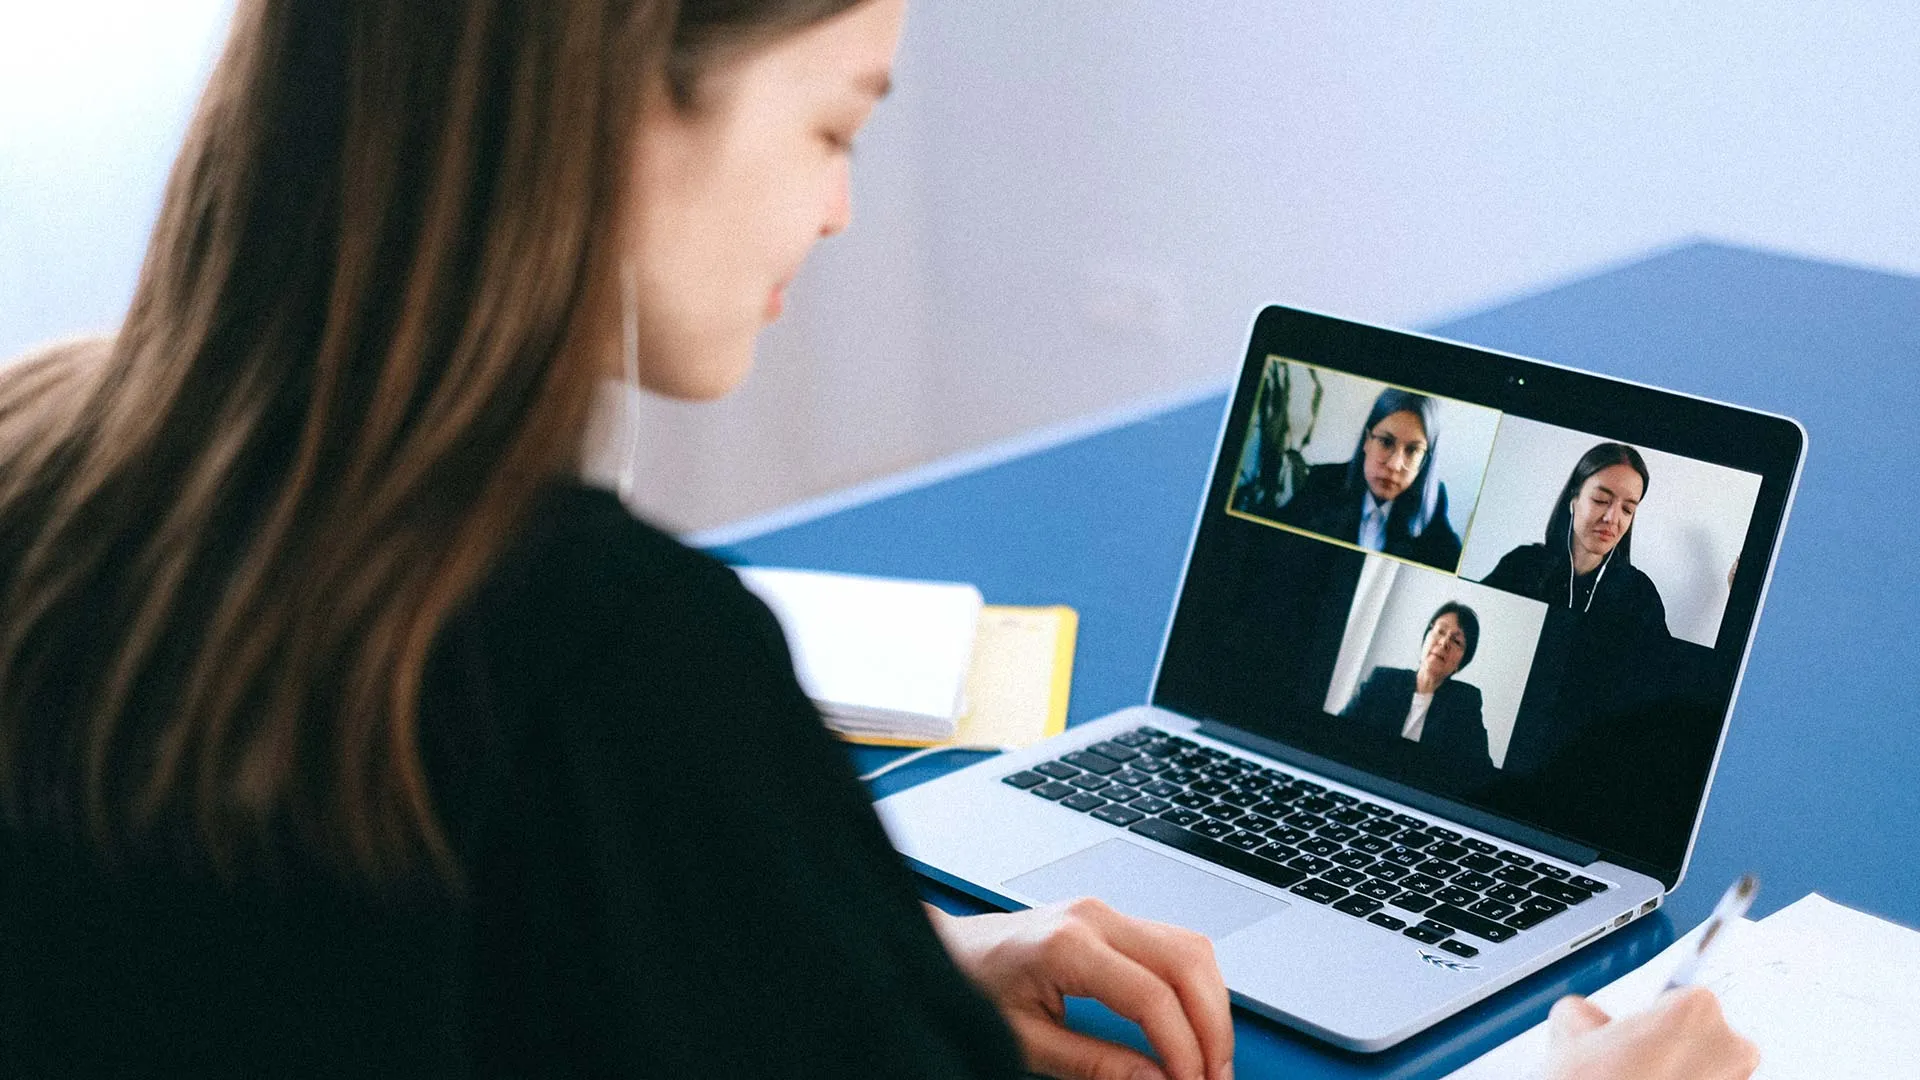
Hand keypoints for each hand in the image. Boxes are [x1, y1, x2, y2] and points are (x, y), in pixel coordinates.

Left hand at [926, 899, 1232, 1079]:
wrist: (947, 950)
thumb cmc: (972, 987)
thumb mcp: (1027, 1042)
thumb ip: (1096, 1065)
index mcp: (1068, 945)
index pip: (1153, 997)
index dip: (1184, 1049)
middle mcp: (1094, 917)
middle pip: (1188, 964)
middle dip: (1213, 1028)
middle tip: (1216, 1078)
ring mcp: (1105, 912)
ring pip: (1191, 949)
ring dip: (1212, 1005)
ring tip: (1210, 1059)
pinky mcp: (1111, 919)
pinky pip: (1174, 945)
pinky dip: (1195, 986)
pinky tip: (1193, 1025)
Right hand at [1543, 987, 1759, 1079]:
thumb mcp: (1569, 1032)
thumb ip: (1585, 1012)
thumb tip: (1588, 1021)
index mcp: (1693, 1010)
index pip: (1684, 992)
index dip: (1655, 1011)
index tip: (1724, 921)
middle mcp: (1729, 1045)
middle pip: (1698, 1029)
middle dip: (1667, 1041)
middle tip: (1627, 1059)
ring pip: (1705, 1065)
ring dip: (1679, 1070)